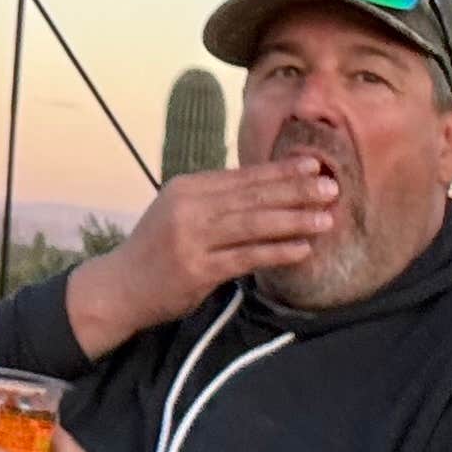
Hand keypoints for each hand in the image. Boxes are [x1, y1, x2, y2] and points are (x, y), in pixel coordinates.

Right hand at [66, 158, 339, 352]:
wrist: (119, 287)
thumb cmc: (157, 249)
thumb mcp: (179, 212)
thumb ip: (216, 200)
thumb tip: (266, 187)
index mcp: (188, 187)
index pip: (244, 176)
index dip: (281, 170)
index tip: (315, 165)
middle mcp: (189, 208)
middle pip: (253, 196)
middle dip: (296, 191)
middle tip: (332, 186)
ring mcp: (192, 239)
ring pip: (254, 225)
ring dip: (294, 220)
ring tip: (327, 218)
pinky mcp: (197, 270)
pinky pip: (246, 257)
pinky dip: (277, 251)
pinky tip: (302, 248)